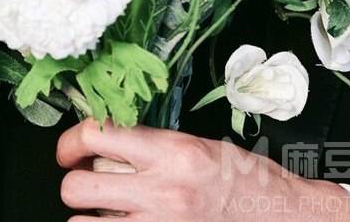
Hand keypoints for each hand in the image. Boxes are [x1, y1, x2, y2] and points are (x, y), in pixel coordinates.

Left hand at [55, 118, 349, 219]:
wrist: (280, 217)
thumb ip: (151, 144)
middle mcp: (161, 192)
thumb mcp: (197, 146)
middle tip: (83, 180)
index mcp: (171, 152)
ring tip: (104, 210)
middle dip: (73, 182)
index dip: (71, 140)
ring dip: (88, 216)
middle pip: (79, 187)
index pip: (98, 136)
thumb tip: (107, 143)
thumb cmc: (245, 179)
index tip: (69, 148)